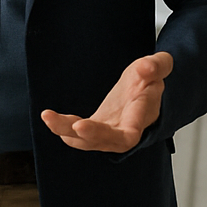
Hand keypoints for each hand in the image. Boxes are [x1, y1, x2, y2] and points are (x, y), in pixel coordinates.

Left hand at [41, 52, 172, 152]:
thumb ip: (157, 65)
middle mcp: (124, 129)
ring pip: (87, 141)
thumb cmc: (149, 79)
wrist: (142, 92)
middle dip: (91, 135)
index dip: (124, 133)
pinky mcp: (95, 130)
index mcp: (141, 116)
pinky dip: (63, 129)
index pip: (133, 132)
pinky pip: (77, 135)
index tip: (113, 128)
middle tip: (76, 126)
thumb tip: (148, 67)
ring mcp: (108, 133)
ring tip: (48, 117)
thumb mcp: (158, 65)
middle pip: (108, 141)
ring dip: (66, 131)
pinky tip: (49, 118)